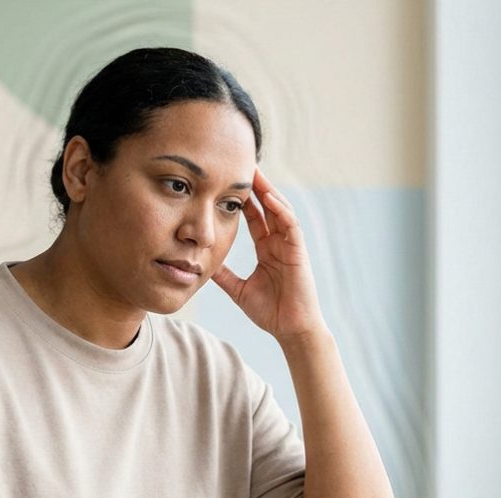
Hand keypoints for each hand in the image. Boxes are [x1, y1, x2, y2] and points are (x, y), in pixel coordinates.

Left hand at [211, 169, 327, 341]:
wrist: (290, 330)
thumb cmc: (270, 312)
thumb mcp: (239, 289)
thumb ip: (224, 275)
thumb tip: (201, 265)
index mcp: (266, 249)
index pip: (254, 217)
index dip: (242, 199)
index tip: (226, 182)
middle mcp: (279, 243)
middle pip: (267, 207)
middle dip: (255, 187)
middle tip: (241, 165)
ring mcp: (290, 245)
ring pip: (280, 210)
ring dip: (268, 191)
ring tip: (255, 172)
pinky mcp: (299, 251)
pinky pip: (290, 225)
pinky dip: (280, 210)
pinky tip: (268, 197)